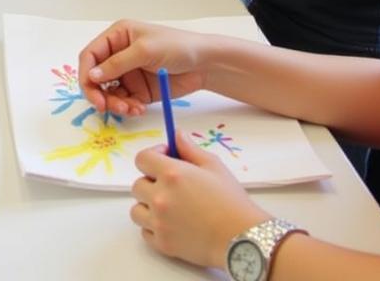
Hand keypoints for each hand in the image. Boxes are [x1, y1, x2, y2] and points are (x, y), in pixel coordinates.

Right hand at [77, 19, 209, 113]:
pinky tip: (138, 109)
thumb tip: (92, 76)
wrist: (205, 64)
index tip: (91, 91)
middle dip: (98, 93)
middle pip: (96, 77)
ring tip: (129, 109)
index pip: (91, 55)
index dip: (86, 73)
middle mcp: (118, 55)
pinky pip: (124, 102)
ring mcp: (128, 74)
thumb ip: (117, 64)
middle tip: (105, 107)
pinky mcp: (139, 90)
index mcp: (117, 37)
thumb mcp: (144, 50)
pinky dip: (127, 108)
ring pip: (109, 93)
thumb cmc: (176, 46)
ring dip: (114, 103)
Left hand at [130, 135, 268, 266]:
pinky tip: (170, 224)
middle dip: (152, 181)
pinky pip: (144, 232)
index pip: (142, 159)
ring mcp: (159, 223)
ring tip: (168, 207)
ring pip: (136, 209)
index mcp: (171, 174)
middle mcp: (160, 197)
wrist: (243, 240)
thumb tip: (176, 134)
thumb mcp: (214, 166)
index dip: (153, 155)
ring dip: (148, 206)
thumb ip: (190, 148)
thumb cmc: (232, 201)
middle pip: (138, 184)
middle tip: (171, 186)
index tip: (166, 158)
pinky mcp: (163, 244)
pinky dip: (153, 228)